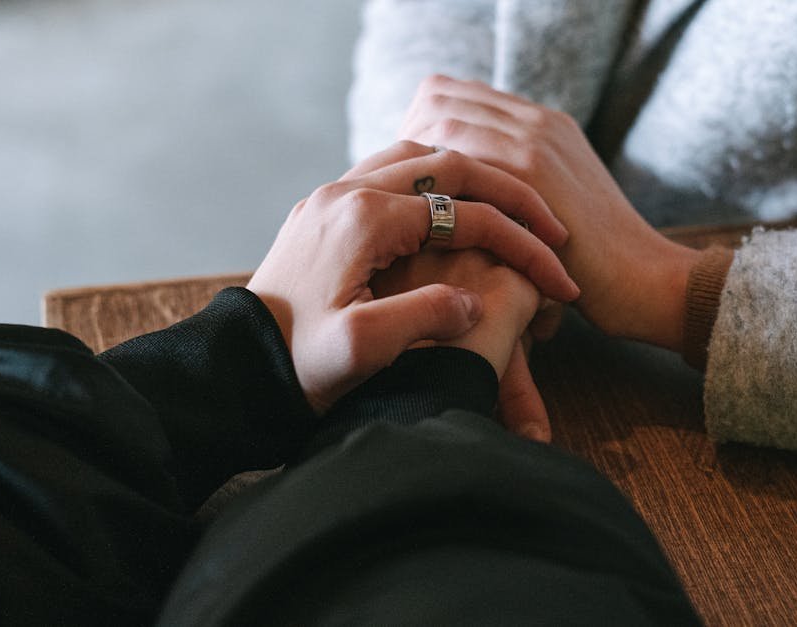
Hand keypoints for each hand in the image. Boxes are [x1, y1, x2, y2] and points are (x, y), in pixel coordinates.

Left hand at [247, 141, 578, 412]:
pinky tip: (459, 214)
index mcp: (365, 219)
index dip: (525, 247)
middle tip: (553, 228)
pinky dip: (439, 184)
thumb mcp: (364, 350)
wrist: (235, 371)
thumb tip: (473, 302)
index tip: (561, 281)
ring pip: (422, 158)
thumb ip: (426, 316)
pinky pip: (395, 173)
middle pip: (452, 165)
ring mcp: (333, 197)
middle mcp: (348, 192)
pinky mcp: (326, 212)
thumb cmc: (297, 367)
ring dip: (476, 181)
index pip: (469, 216)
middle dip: (512, 195)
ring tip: (515, 214)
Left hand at [398, 75, 701, 351]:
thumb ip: (512, 189)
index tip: (411, 182)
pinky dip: (438, 187)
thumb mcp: (552, 210)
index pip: (449, 94)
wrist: (648, 280)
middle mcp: (537, 120)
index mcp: (540, 123)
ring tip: (412, 211)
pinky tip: (429, 226)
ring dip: (418, 165)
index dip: (417, 132)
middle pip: (439, 97)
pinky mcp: (536, 171)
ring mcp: (537, 139)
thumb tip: (454, 199)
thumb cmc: (594, 264)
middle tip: (406, 196)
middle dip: (409, 143)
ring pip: (444, 122)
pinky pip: (463, 156)